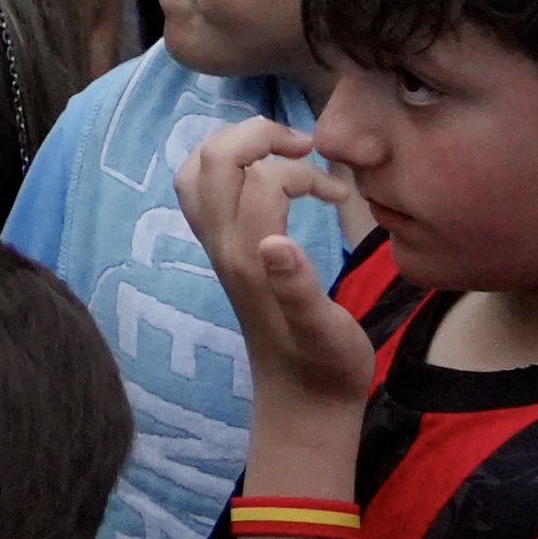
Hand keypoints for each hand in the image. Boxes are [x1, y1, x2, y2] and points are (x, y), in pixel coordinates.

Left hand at [176, 115, 374, 420]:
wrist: (300, 402)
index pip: (263, 180)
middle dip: (259, 135)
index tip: (340, 197)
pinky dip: (226, 167)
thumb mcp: (327, 334)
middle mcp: (222, 246)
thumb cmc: (326, 368)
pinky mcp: (219, 253)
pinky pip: (200, 192)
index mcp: (251, 259)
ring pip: (197, 169)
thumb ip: (300, 290)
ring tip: (284, 153)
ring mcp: (215, 248)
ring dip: (237, 145)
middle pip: (213, 159)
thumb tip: (276, 242)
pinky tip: (262, 178)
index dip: (305, 174)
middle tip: (306, 149)